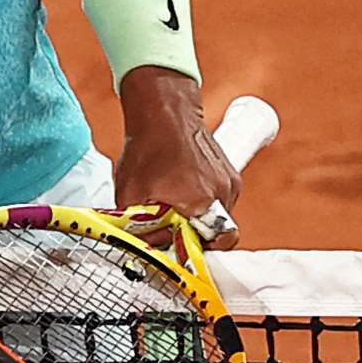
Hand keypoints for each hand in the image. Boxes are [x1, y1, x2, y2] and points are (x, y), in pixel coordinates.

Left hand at [111, 69, 243, 243]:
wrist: (164, 110)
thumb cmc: (147, 148)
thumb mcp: (130, 194)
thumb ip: (138, 228)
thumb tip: (147, 249)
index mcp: (201, 202)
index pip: (217, 245)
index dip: (196, 252)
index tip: (179, 251)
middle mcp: (223, 194)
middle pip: (216, 235)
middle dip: (193, 236)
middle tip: (171, 227)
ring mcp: (231, 184)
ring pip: (218, 219)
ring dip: (198, 218)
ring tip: (174, 202)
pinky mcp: (232, 176)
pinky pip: (221, 202)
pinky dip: (204, 203)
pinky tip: (183, 189)